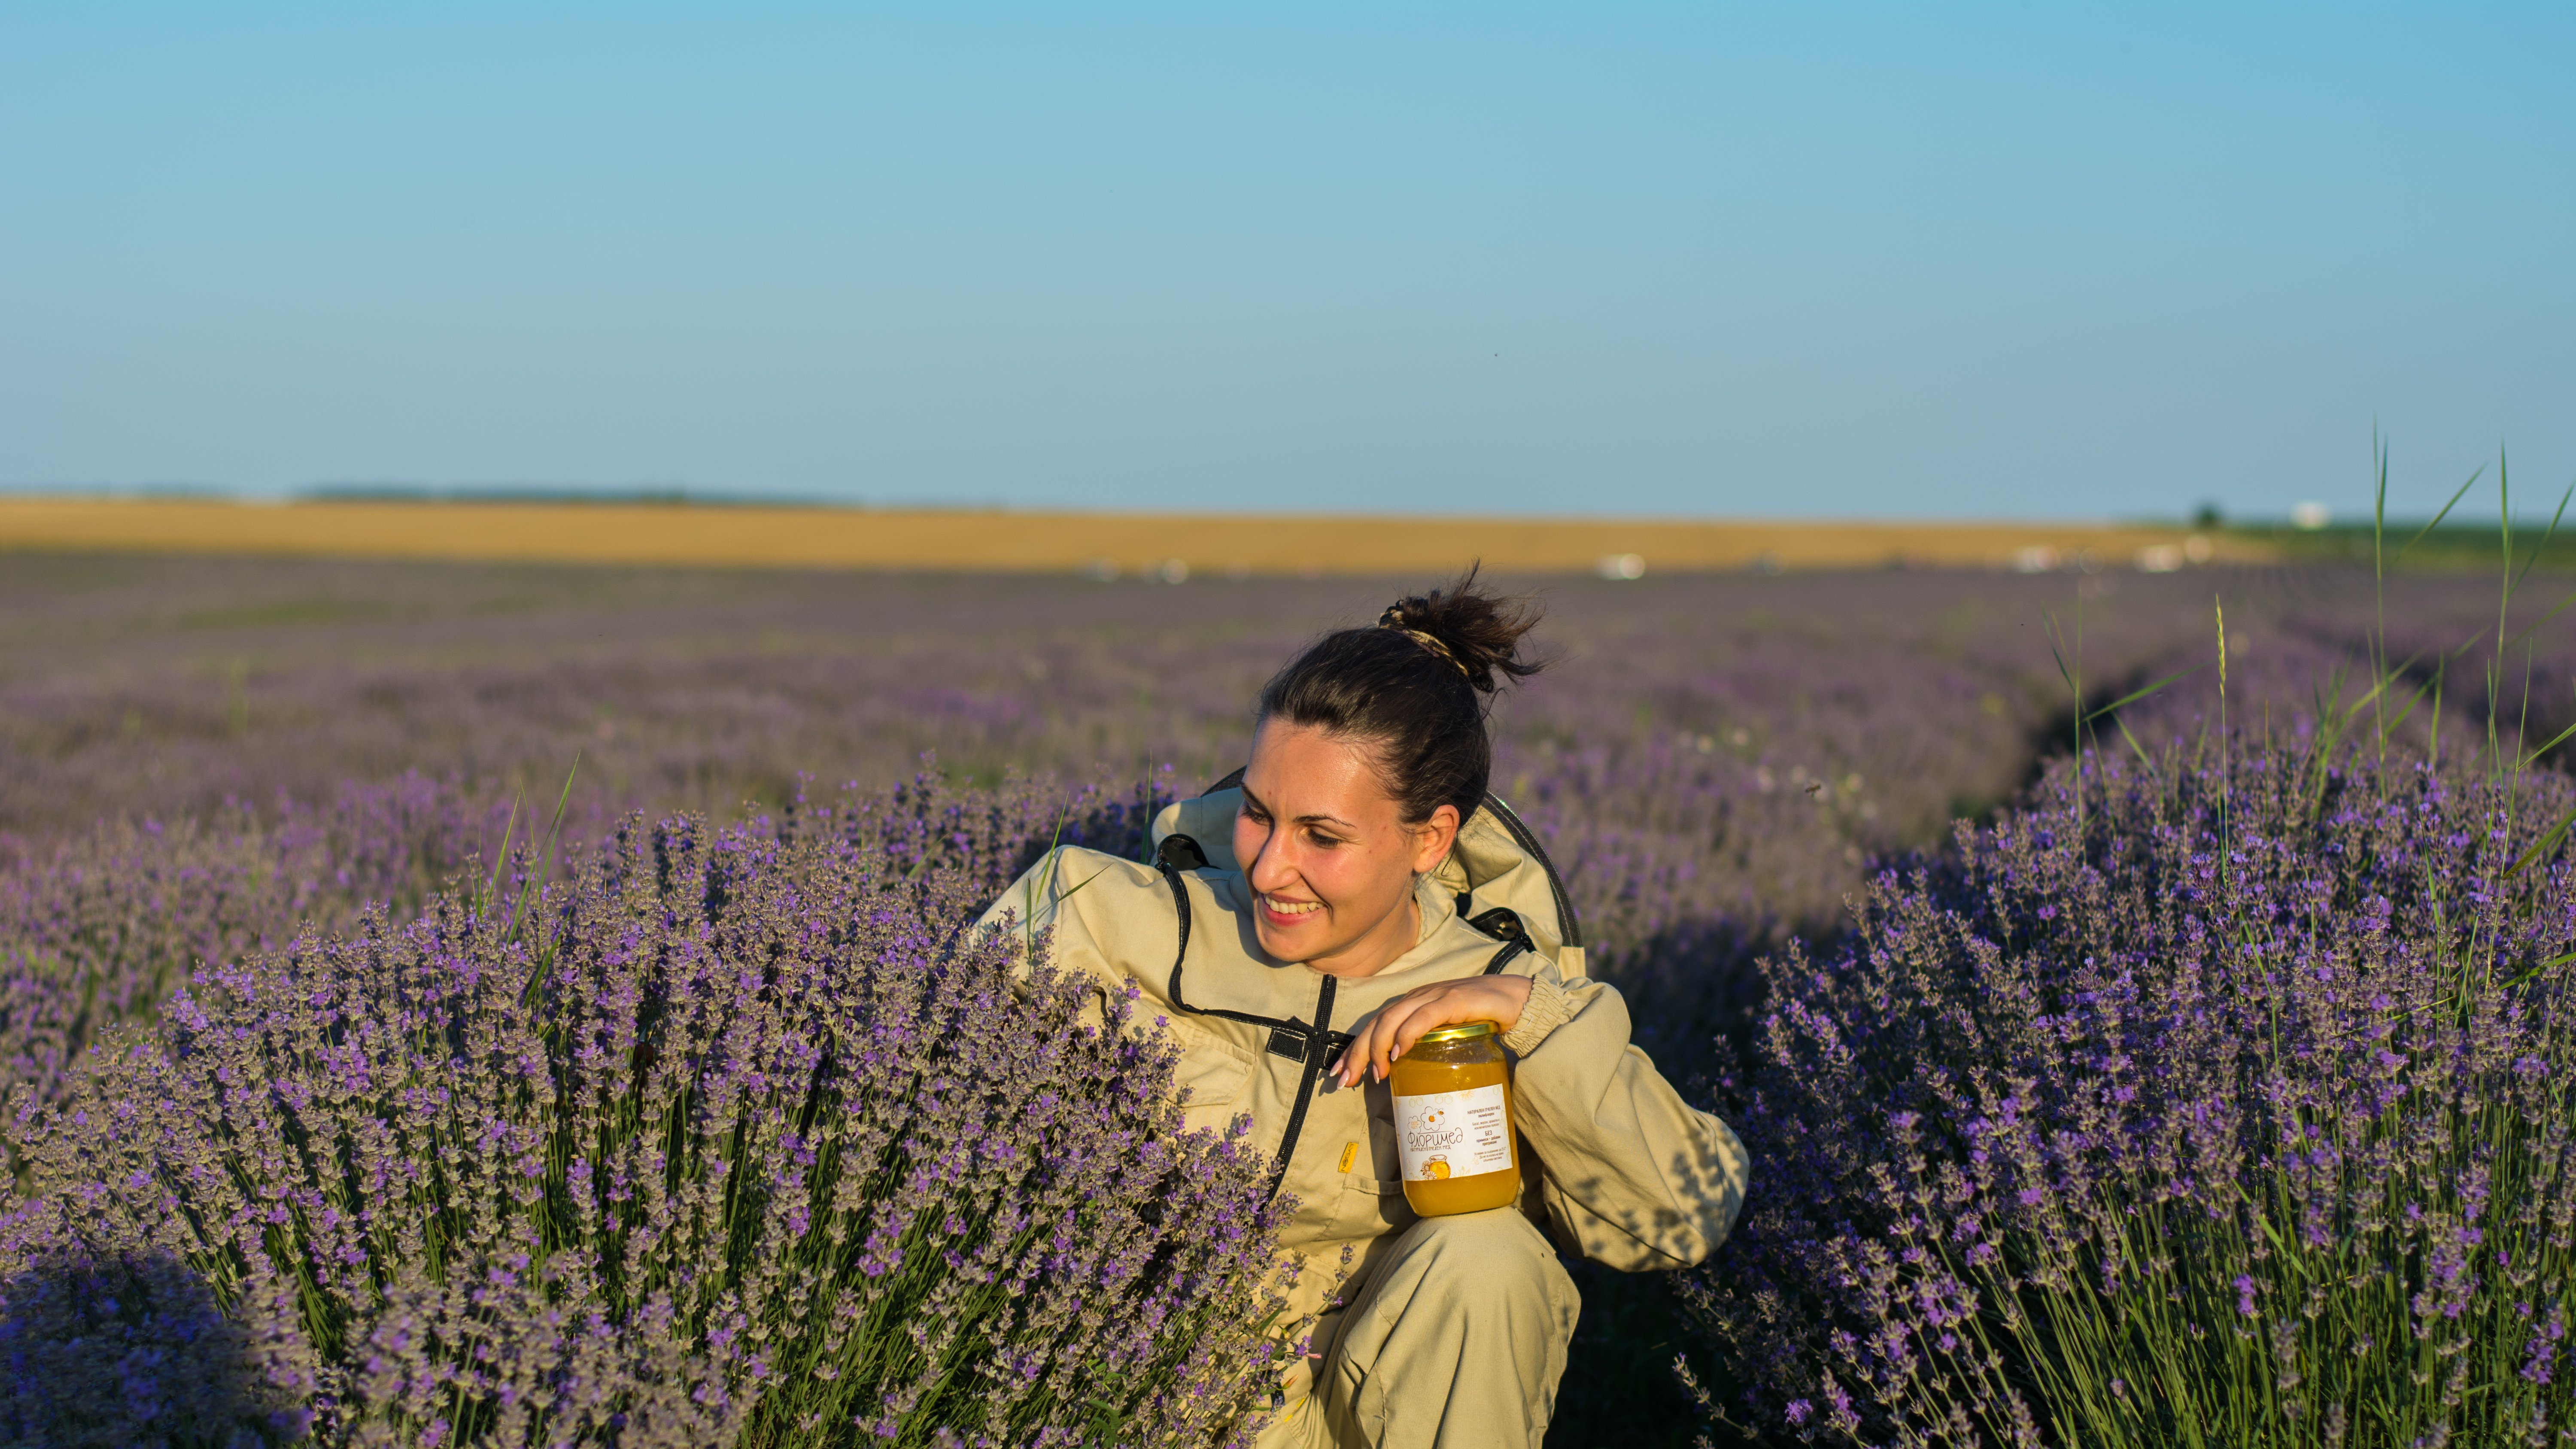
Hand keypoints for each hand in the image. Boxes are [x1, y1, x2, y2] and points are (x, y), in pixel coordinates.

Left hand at [1333, 974, 1532, 1087]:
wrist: (1517, 1001)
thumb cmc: (1481, 1020)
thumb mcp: (1446, 1036)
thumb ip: (1427, 1048)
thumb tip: (1405, 1078)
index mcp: (1413, 1004)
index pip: (1375, 1025)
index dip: (1353, 1049)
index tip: (1339, 1074)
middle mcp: (1418, 996)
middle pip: (1377, 1023)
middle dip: (1357, 1053)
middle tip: (1346, 1081)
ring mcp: (1434, 996)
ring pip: (1393, 1018)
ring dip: (1378, 1047)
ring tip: (1375, 1074)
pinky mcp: (1452, 1000)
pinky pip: (1423, 1017)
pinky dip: (1407, 1034)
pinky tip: (1398, 1053)